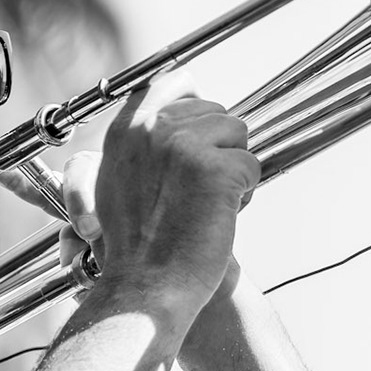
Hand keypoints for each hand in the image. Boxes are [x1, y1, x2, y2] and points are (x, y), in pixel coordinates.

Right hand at [65, 74, 257, 310]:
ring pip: (238, 134)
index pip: (174, 82)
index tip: (205, 126)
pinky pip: (252, 167)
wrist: (145, 288)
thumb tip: (185, 109)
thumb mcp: (117, 179)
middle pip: (215, 110)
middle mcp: (152, 128)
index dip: (198, 100)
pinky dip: (244, 195)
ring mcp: (182, 146)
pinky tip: (218, 218)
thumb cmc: (137, 245)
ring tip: (205, 206)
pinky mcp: (214, 169)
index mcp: (126, 128)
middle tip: (197, 190)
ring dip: (232, 169)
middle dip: (218, 146)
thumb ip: (145, 142)